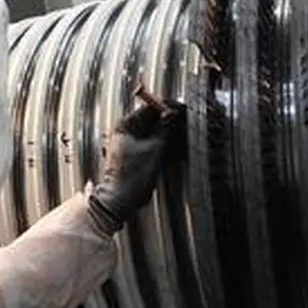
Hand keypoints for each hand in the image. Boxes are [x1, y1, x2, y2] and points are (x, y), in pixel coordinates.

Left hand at [87, 97, 185, 235]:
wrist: (121, 199)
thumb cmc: (132, 174)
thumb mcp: (154, 148)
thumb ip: (164, 128)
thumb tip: (173, 113)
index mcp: (124, 126)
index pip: (148, 109)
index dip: (166, 108)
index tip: (182, 110)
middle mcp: (125, 133)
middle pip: (151, 121)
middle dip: (169, 123)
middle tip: (186, 123)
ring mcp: (130, 145)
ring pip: (154, 134)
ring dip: (169, 135)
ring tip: (184, 136)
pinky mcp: (136, 156)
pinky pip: (152, 145)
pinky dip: (164, 146)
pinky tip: (177, 148)